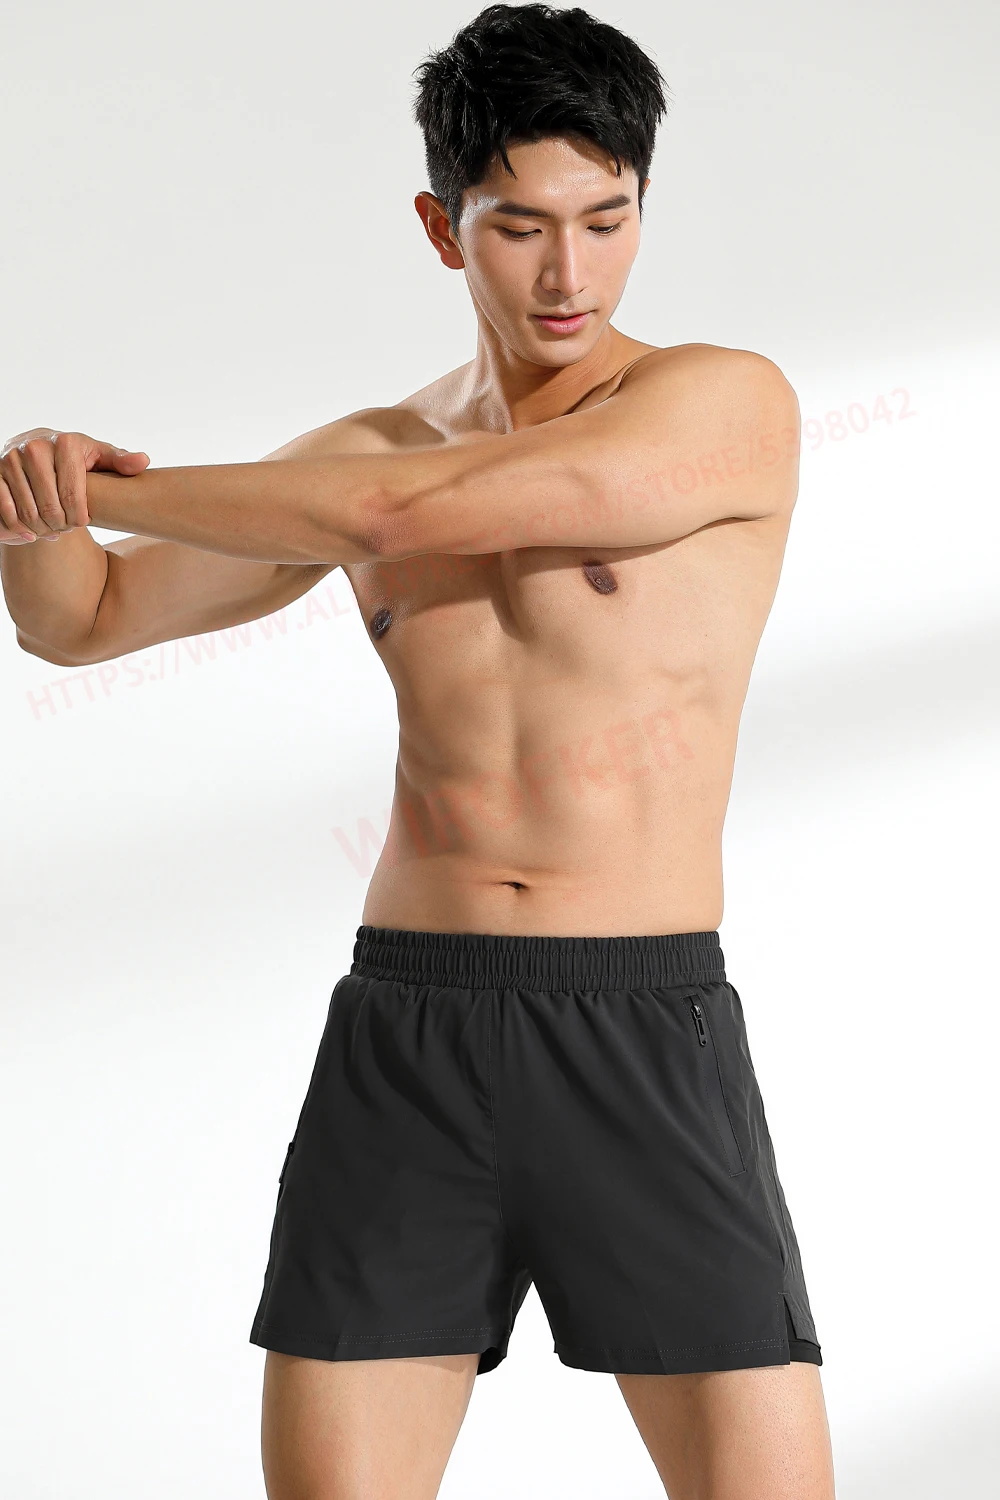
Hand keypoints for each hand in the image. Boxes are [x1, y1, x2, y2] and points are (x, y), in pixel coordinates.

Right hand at [0, 429, 149, 544]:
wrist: (34, 445)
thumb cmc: (74, 455)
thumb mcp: (98, 455)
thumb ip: (120, 461)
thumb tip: (143, 462)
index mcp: (65, 443)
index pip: (74, 496)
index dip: (80, 518)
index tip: (83, 522)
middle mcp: (34, 448)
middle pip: (51, 508)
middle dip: (61, 525)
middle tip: (67, 528)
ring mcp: (10, 459)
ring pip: (29, 512)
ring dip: (42, 529)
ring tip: (52, 529)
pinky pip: (4, 509)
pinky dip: (18, 527)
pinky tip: (31, 534)